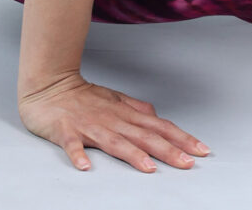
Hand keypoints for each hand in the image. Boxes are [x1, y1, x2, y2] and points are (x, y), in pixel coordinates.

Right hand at [18, 72, 210, 172]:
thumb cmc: (83, 96)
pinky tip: (85, 167)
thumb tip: (156, 115)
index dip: (182, 138)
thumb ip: (136, 109)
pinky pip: (72, 145)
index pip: (160, 127)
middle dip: (168, 150)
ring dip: (132, 155)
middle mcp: (113, 120)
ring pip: (115, 142)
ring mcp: (90, 126)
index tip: (202, 150)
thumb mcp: (114, 99)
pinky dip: (78, 156)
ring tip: (149, 168)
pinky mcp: (66, 131)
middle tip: (189, 163)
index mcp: (125, 114)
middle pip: (145, 136)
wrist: (49, 84)